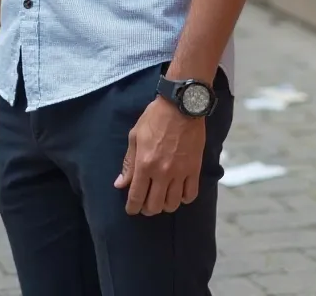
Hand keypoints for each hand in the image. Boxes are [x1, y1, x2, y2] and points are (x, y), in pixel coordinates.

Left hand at [114, 97, 205, 215]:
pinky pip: (190, 195)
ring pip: (172, 204)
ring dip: (165, 205)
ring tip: (162, 198)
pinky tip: (178, 193)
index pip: (137, 197)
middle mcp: (162, 173)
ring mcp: (180, 173)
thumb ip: (128, 163)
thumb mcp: (135, 136)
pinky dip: (183, 199)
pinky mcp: (194, 169)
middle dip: (147, 209)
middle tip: (146, 204)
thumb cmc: (155, 118)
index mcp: (144, 164)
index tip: (131, 210)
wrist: (181, 106)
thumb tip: (120, 184)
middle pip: (155, 206)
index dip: (132, 208)